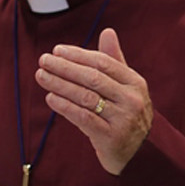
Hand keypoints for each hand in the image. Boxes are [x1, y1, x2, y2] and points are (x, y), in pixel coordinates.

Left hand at [35, 27, 152, 174]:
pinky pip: (83, 118)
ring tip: (42, 76)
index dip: (78, 55)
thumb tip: (108, 31)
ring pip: (86, 97)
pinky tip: (50, 98)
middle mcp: (131, 99)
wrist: (142, 154)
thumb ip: (115, 61)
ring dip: (60, 85)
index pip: (103, 63)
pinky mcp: (111, 138)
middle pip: (93, 78)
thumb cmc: (128, 116)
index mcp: (135, 82)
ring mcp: (122, 119)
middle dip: (65, 67)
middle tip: (43, 60)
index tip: (57, 50)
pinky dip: (65, 107)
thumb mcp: (127, 88)